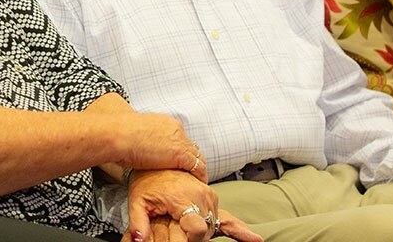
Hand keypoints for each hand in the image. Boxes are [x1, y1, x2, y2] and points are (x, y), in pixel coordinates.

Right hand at [121, 113, 205, 180]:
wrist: (120, 134)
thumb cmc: (121, 135)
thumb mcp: (138, 131)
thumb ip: (146, 137)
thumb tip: (142, 146)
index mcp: (167, 123)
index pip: (181, 138)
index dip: (181, 151)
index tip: (179, 162)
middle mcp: (177, 129)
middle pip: (191, 147)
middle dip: (191, 160)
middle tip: (192, 173)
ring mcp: (180, 141)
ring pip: (197, 157)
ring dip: (198, 169)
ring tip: (199, 180)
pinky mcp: (180, 154)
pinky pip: (197, 167)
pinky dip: (200, 176)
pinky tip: (199, 183)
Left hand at [121, 170, 261, 241]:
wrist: (154, 158)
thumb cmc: (145, 180)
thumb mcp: (137, 201)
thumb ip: (138, 222)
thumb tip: (138, 239)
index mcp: (184, 198)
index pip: (196, 229)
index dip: (188, 240)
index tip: (181, 239)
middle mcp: (201, 196)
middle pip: (205, 230)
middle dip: (194, 237)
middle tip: (181, 231)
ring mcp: (209, 195)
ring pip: (212, 225)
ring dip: (202, 232)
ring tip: (185, 227)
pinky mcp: (211, 196)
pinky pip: (228, 218)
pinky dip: (240, 231)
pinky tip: (255, 239)